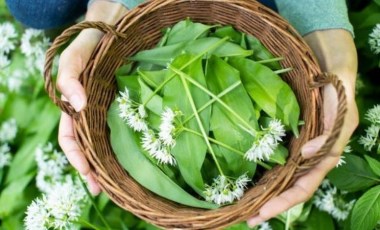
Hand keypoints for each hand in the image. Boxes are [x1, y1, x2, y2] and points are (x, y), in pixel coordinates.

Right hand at [57, 0, 127, 194]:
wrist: (117, 27)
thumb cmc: (93, 41)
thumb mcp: (76, 55)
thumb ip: (70, 76)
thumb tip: (77, 105)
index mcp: (74, 105)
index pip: (69, 138)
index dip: (76, 158)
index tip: (89, 175)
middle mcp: (92, 111)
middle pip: (89, 147)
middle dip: (94, 170)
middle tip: (105, 190)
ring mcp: (110, 109)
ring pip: (107, 142)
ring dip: (110, 164)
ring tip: (120, 183)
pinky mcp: (128, 105)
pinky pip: (125, 129)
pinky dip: (127, 146)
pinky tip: (137, 159)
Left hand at [247, 29, 357, 226]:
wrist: (328, 68)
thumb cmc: (337, 88)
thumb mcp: (340, 108)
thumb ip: (329, 133)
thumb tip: (307, 154)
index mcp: (326, 155)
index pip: (304, 187)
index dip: (284, 202)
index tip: (262, 213)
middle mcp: (310, 157)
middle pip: (290, 189)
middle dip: (271, 206)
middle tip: (247, 219)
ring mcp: (299, 149)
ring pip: (282, 178)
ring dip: (265, 194)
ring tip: (244, 207)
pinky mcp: (289, 138)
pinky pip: (276, 160)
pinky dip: (265, 173)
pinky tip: (250, 180)